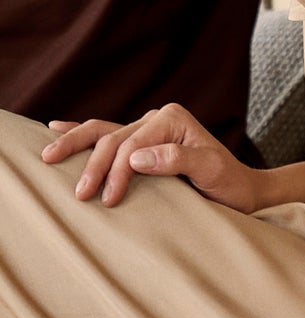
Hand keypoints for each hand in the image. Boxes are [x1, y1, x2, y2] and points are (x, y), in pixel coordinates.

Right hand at [41, 105, 263, 211]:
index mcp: (171, 119)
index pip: (131, 145)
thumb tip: (136, 158)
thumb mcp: (212, 171)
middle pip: (112, 138)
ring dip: (75, 144)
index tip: (109, 199)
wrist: (243, 190)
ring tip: (48, 156)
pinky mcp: (144, 142)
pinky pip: (107, 133)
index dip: (117, 172)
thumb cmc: (231, 184)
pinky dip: (82, 133)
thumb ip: (178, 160)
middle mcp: (156, 118)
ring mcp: (148, 128)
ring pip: (102, 132)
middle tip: (78, 193)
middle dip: (92, 166)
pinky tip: (57, 128)